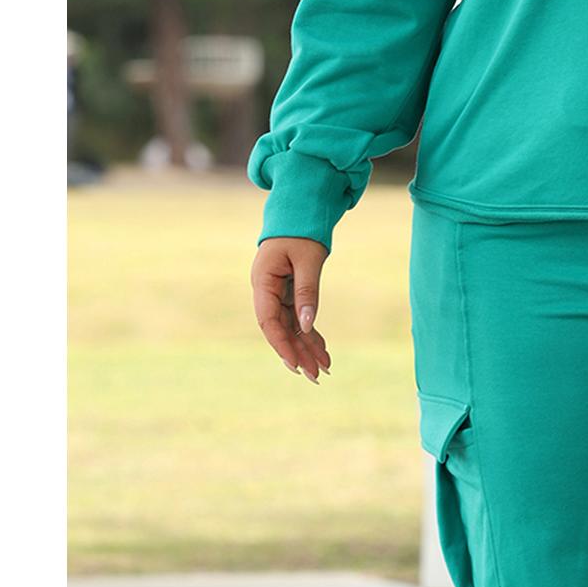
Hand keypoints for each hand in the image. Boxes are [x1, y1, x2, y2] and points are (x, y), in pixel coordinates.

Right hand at [251, 236, 331, 381]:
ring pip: (290, 327)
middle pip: (279, 328)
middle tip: (316, 376)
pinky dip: (310, 334)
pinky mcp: (288, 292)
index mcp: (262, 280)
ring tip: (324, 370)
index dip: (282, 344)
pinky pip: (298, 318)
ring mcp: (276, 292)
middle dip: (297, 353)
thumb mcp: (308, 260)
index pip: (268, 320)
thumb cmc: (302, 230)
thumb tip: (306, 326)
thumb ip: (307, 291)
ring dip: (306, 348)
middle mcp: (266, 289)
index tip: (297, 364)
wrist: (300, 210)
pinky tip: (323, 352)